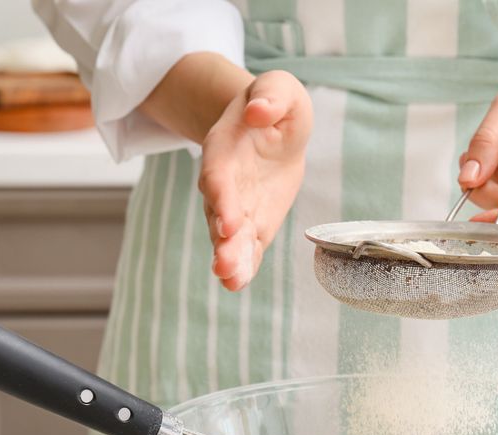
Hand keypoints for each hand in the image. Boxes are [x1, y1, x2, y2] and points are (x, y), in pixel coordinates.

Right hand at [200, 70, 311, 290]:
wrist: (270, 125)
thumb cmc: (273, 103)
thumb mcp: (278, 87)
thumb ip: (270, 95)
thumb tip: (259, 111)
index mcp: (225, 148)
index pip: (219, 175)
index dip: (222, 198)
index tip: (227, 221)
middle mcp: (223, 182)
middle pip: (218, 213)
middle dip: (222, 240)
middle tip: (224, 264)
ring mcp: (236, 206)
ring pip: (228, 237)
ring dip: (230, 258)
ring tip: (230, 279)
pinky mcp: (252, 222)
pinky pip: (246, 247)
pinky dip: (243, 266)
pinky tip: (238, 283)